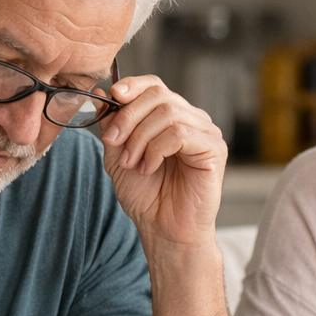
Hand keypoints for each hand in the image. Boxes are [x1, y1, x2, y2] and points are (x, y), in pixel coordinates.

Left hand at [100, 75, 225, 249]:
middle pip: (159, 95)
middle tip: (114, 143)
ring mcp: (205, 133)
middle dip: (129, 117)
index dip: (132, 86)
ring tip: (131, 163)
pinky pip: (180, 133)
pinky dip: (157, 149)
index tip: (112, 97)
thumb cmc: (147, 196)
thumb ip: (113, 125)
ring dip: (140, 138)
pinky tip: (150, 168)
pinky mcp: (214, 149)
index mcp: (171, 117)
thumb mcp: (118, 155)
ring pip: (168, 113)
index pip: (154, 86)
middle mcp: (192, 120)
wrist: (163, 229)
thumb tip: (101, 93)